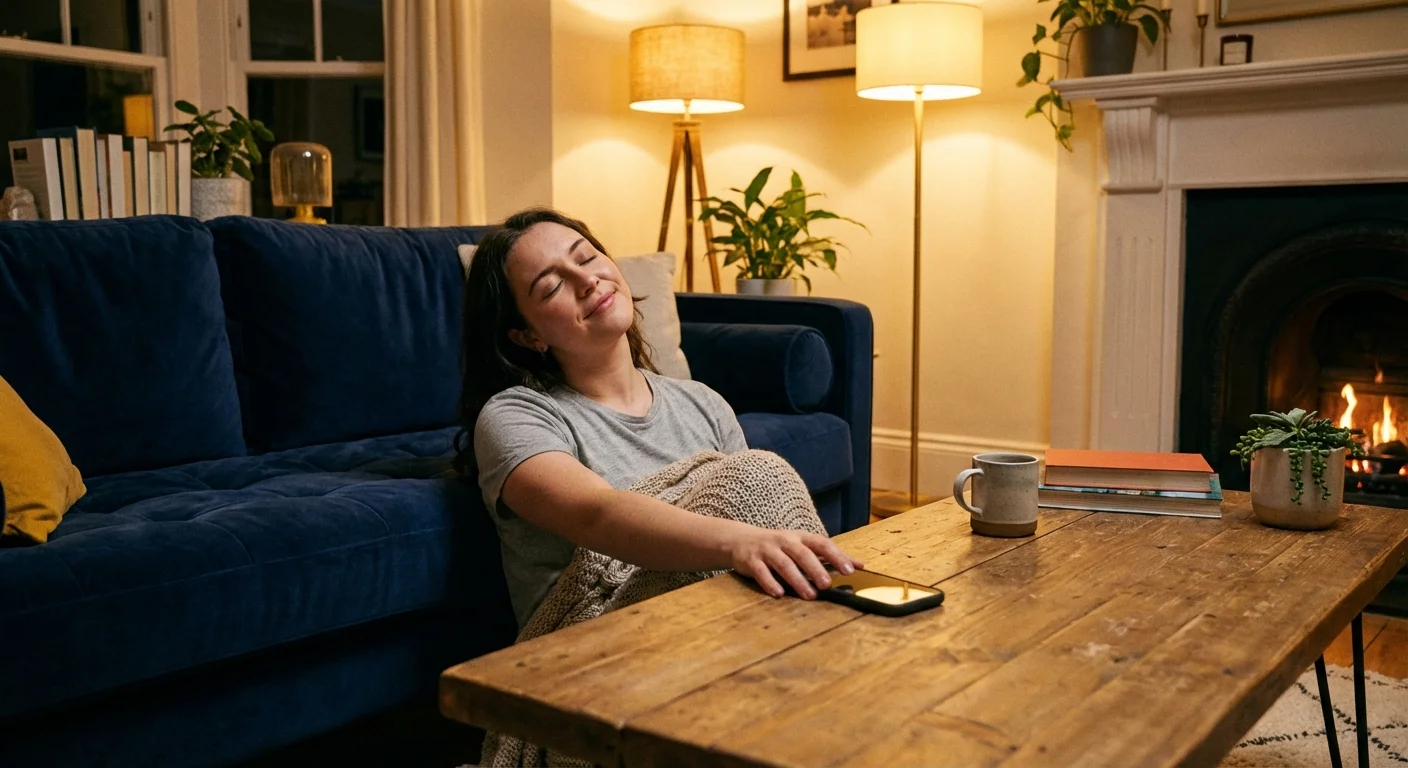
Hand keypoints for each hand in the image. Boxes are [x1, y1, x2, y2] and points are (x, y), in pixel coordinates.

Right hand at [726, 527, 863, 599]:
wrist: (740, 540)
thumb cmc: (779, 546)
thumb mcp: (802, 546)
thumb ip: (829, 556)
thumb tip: (860, 565)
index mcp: (800, 537)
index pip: (821, 544)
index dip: (836, 556)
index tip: (851, 570)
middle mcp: (785, 541)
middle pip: (802, 554)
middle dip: (816, 569)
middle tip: (827, 585)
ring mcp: (767, 550)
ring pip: (783, 564)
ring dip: (797, 580)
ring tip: (809, 595)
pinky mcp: (751, 560)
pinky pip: (761, 571)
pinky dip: (770, 582)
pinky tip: (778, 593)